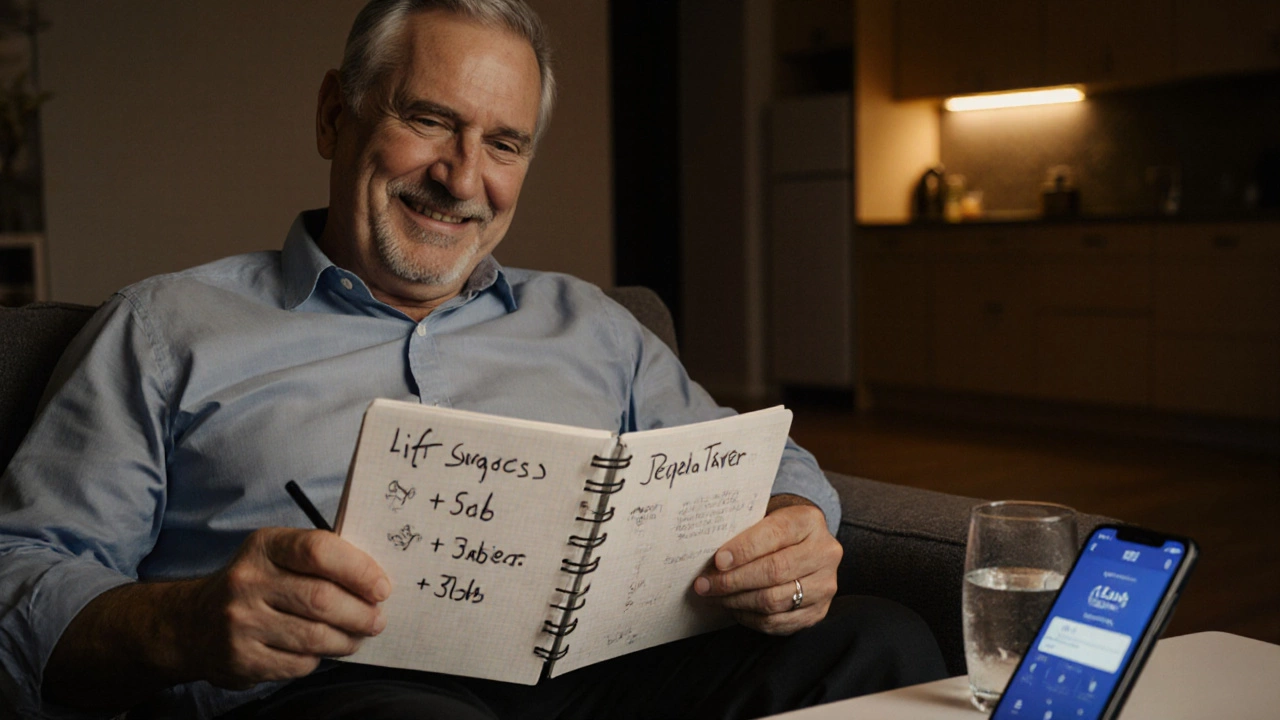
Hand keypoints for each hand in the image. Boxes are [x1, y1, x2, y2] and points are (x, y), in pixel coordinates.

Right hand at [184, 527, 390, 687]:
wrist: (190, 623)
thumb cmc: (253, 584)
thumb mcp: (277, 555)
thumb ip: (320, 559)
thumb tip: (374, 580)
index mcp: (265, 546)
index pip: (319, 550)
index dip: (359, 570)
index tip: (382, 587)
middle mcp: (247, 581)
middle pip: (322, 599)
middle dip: (361, 613)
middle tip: (377, 619)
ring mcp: (241, 623)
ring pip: (315, 637)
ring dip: (347, 640)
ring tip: (357, 636)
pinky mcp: (242, 659)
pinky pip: (299, 664)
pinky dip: (319, 659)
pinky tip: (320, 651)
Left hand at [693, 495, 841, 634]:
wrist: (805, 545)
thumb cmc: (776, 531)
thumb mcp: (765, 518)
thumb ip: (744, 533)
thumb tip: (713, 560)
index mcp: (809, 521)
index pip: (774, 535)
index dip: (744, 549)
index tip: (717, 561)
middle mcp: (825, 553)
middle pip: (774, 572)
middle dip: (733, 581)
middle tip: (705, 584)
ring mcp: (825, 585)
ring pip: (774, 600)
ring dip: (737, 601)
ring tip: (715, 597)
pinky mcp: (818, 611)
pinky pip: (778, 622)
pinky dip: (750, 618)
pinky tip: (734, 608)